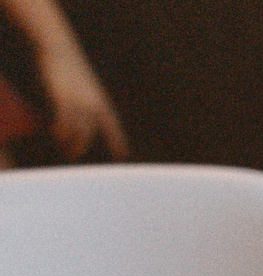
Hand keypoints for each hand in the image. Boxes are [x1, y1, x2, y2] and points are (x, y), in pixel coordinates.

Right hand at [40, 42, 125, 159]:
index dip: (117, 142)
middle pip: (91, 132)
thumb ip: (88, 103)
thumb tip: (84, 118)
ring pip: (78, 130)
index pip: (113, 127)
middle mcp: (94, 105)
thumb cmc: (73, 70)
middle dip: (82, 145)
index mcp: (103, 103)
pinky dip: (62, 130)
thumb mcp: (86, 88)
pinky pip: (64, 120)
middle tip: (74, 155)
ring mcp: (79, 102)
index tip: (121, 156)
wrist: (61, 51)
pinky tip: (58, 135)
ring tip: (65, 149)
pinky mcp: (63, 98)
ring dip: (71, 142)